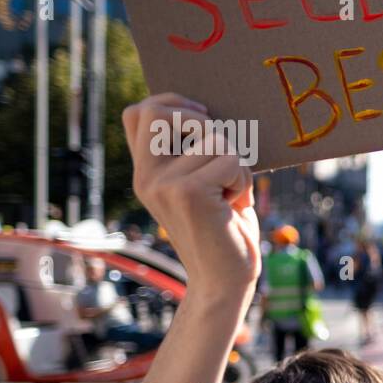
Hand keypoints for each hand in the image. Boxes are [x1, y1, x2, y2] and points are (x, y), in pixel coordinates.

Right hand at [122, 93, 259, 303]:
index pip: (139, 114)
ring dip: (236, 164)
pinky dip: (243, 180)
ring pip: (214, 138)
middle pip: (162, 112)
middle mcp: (146, 177)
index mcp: (146, 173)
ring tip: (230, 194)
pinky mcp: (187, 193)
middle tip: (224, 155)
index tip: (202, 114)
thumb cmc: (224, 231)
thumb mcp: (205, 186)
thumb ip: (197, 155)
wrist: (225, 281)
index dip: (170, 101)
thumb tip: (214, 112)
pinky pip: (231, 159)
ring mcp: (163, 185)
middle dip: (204, 123)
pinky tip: (234, 206)